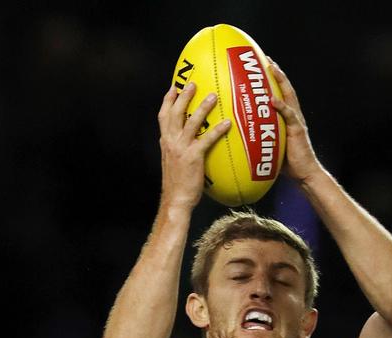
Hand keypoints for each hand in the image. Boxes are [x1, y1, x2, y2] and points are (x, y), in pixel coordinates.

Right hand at [157, 82, 230, 209]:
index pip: (163, 116)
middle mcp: (171, 142)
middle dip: (183, 96)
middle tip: (193, 83)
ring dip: (202, 108)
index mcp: (165, 142)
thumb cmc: (177, 184)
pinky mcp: (193, 157)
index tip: (173, 87)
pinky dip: (217, 130)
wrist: (176, 199)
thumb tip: (188, 141)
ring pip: (191, 122)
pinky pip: (207, 140)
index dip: (168, 100)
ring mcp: (181, 149)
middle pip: (175, 113)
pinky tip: (227, 123)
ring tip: (213, 96)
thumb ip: (178, 148)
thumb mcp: (173, 162)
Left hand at [268, 58, 322, 183]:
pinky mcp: (297, 130)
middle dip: (277, 73)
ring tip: (272, 69)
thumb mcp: (269, 145)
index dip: (272, 79)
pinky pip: (289, 115)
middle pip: (285, 88)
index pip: (280, 93)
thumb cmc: (285, 162)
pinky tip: (273, 99)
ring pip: (289, 96)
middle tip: (266, 59)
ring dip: (280, 81)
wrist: (304, 173)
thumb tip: (237, 136)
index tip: (262, 66)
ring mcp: (296, 121)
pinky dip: (281, 106)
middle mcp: (293, 115)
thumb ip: (258, 136)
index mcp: (286, 117)